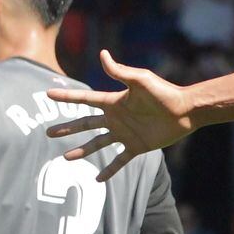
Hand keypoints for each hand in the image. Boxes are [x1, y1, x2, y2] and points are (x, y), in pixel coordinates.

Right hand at [45, 51, 196, 181]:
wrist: (185, 111)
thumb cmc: (164, 93)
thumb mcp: (140, 80)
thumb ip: (120, 71)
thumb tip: (102, 53)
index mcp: (114, 102)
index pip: (84, 99)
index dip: (67, 97)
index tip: (48, 94)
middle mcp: (116, 118)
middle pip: (85, 124)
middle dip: (67, 128)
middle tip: (48, 133)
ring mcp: (125, 134)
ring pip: (97, 144)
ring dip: (82, 150)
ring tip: (65, 158)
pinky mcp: (137, 146)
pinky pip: (119, 160)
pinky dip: (109, 170)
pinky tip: (97, 179)